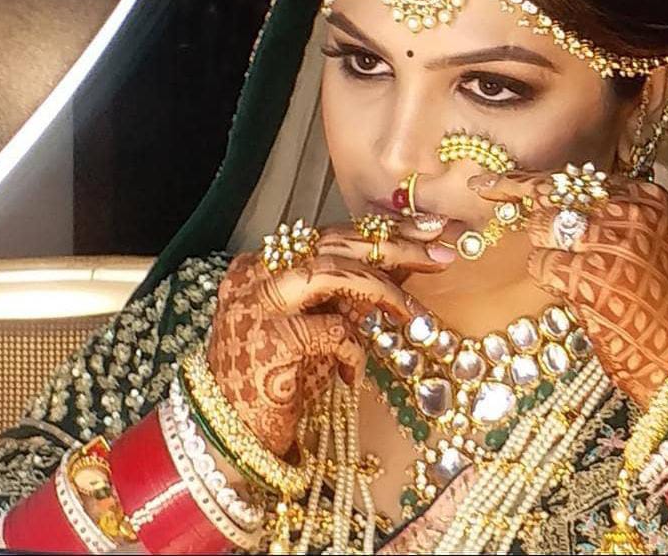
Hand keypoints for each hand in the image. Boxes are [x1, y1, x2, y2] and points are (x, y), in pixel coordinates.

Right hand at [208, 223, 448, 454]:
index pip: (331, 234)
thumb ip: (353, 293)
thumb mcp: (318, 327)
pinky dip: (355, 351)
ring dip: (383, 288)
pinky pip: (333, 330)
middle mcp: (257, 276)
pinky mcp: (270, 340)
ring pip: (332, 271)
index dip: (382, 230)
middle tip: (440, 250)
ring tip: (415, 311)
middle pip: (335, 243)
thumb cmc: (276, 381)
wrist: (228, 438)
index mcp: (262, 265)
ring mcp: (259, 305)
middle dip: (394, 243)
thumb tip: (408, 259)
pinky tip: (355, 375)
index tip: (426, 228)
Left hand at [470, 170, 667, 408]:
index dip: (535, 179)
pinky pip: (542, 263)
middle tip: (484, 189)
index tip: (500, 179)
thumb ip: (611, 218)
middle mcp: (631, 212)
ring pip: (543, 226)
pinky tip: (570, 292)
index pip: (579, 177)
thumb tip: (553, 200)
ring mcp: (611, 242)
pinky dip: (546, 277)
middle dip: (519, 197)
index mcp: (648, 199)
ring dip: (543, 250)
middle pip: (555, 193)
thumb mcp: (650, 245)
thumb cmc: (667, 308)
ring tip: (571, 274)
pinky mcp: (590, 276)